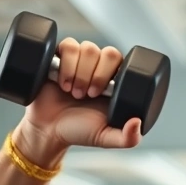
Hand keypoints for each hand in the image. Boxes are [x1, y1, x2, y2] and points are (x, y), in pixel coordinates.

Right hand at [21, 38, 142, 151]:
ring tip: (72, 92)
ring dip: (79, 71)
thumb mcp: (106, 137)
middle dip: (95, 74)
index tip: (99, 94)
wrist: (47, 130)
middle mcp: (98, 68)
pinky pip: (67, 45)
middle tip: (86, 95)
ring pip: (87, 48)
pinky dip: (66, 64)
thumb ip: (127, 138)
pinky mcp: (59, 58)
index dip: (110, 74)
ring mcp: (79, 61)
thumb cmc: (78, 131)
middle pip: (106, 52)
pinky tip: (61, 82)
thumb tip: (138, 122)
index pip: (122, 62)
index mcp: (113, 82)